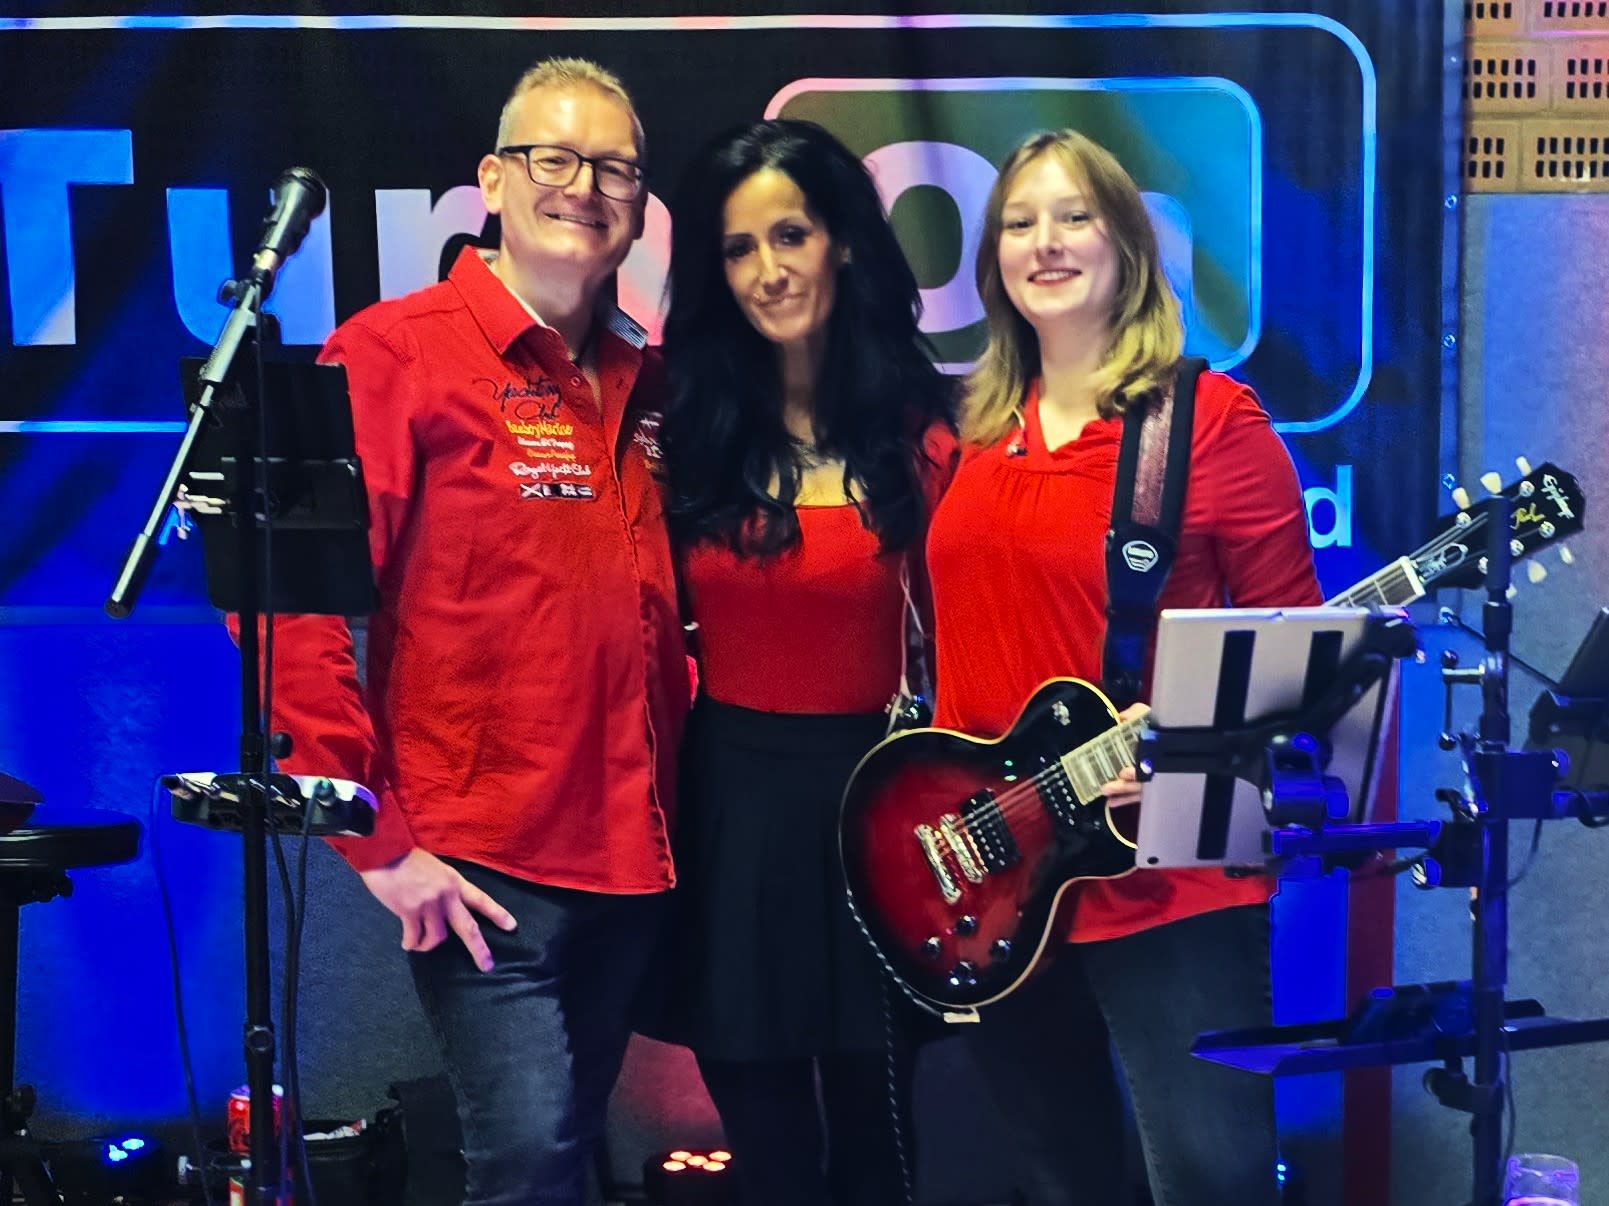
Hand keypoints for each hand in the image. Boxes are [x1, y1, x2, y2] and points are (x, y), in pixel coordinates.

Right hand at [358, 848, 516, 970]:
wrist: (386, 851)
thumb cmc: (407, 858)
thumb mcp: (436, 869)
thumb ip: (443, 889)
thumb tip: (441, 909)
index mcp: (455, 882)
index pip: (481, 900)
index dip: (497, 914)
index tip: (512, 926)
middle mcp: (446, 895)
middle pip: (467, 927)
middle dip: (479, 949)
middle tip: (487, 965)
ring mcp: (429, 904)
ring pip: (437, 937)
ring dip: (428, 945)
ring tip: (420, 945)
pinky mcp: (409, 911)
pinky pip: (414, 937)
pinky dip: (411, 944)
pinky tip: (407, 944)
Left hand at [1098, 702, 1150, 806]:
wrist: (1172, 733)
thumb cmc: (1158, 725)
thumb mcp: (1148, 714)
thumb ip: (1136, 713)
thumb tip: (1122, 717)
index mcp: (1155, 749)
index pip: (1149, 764)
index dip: (1137, 771)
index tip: (1124, 773)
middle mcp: (1155, 766)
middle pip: (1142, 781)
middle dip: (1124, 786)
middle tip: (1107, 787)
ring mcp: (1153, 777)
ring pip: (1139, 791)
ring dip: (1123, 794)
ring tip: (1107, 796)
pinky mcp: (1148, 785)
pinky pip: (1138, 796)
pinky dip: (1125, 800)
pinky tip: (1112, 803)